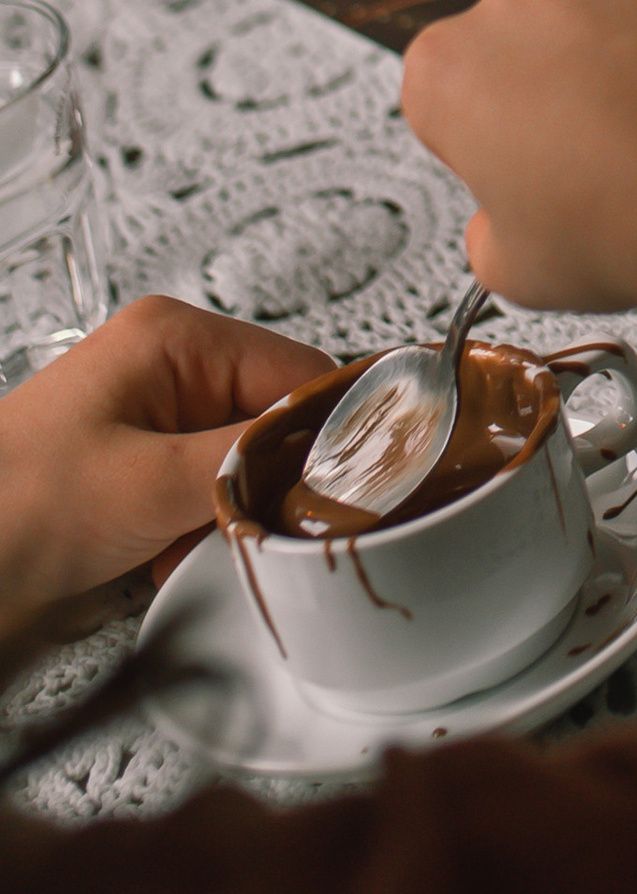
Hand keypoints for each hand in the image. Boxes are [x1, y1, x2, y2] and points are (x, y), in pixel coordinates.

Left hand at [0, 298, 332, 627]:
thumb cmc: (13, 507)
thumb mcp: (153, 483)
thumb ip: (257, 461)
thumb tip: (347, 455)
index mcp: (175, 338)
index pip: (302, 375)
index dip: (330, 438)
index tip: (347, 496)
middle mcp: (170, 366)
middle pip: (276, 422)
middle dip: (267, 487)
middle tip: (253, 531)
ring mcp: (154, 414)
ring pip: (245, 465)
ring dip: (230, 516)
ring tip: (187, 547)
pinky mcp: (141, 462)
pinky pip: (206, 490)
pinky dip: (197, 531)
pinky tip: (165, 555)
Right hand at [400, 0, 636, 375]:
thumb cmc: (627, 236)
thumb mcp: (523, 270)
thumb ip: (498, 227)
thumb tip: (514, 218)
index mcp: (447, 71)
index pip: (446, 85)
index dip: (497, 134)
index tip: (547, 172)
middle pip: (529, 26)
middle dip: (569, 75)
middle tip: (627, 150)